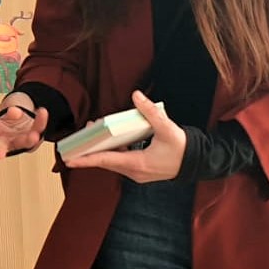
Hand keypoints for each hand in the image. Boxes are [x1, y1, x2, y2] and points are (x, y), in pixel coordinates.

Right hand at [0, 91, 49, 158]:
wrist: (28, 106)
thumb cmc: (12, 106)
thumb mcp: (9, 103)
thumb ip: (12, 106)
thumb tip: (14, 111)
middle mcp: (5, 138)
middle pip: (1, 145)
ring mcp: (19, 140)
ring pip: (23, 143)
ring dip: (28, 140)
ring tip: (34, 135)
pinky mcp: (33, 139)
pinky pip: (39, 132)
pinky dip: (41, 122)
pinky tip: (41, 112)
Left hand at [64, 90, 185, 182]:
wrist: (198, 162)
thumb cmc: (183, 148)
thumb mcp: (168, 128)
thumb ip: (151, 112)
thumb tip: (136, 95)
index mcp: (137, 164)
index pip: (105, 161)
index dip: (86, 159)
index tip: (69, 159)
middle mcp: (133, 172)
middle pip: (105, 161)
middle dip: (90, 149)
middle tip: (79, 135)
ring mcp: (136, 173)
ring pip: (112, 161)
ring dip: (101, 149)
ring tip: (92, 132)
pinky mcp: (140, 170)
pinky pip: (120, 161)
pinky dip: (113, 151)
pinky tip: (110, 139)